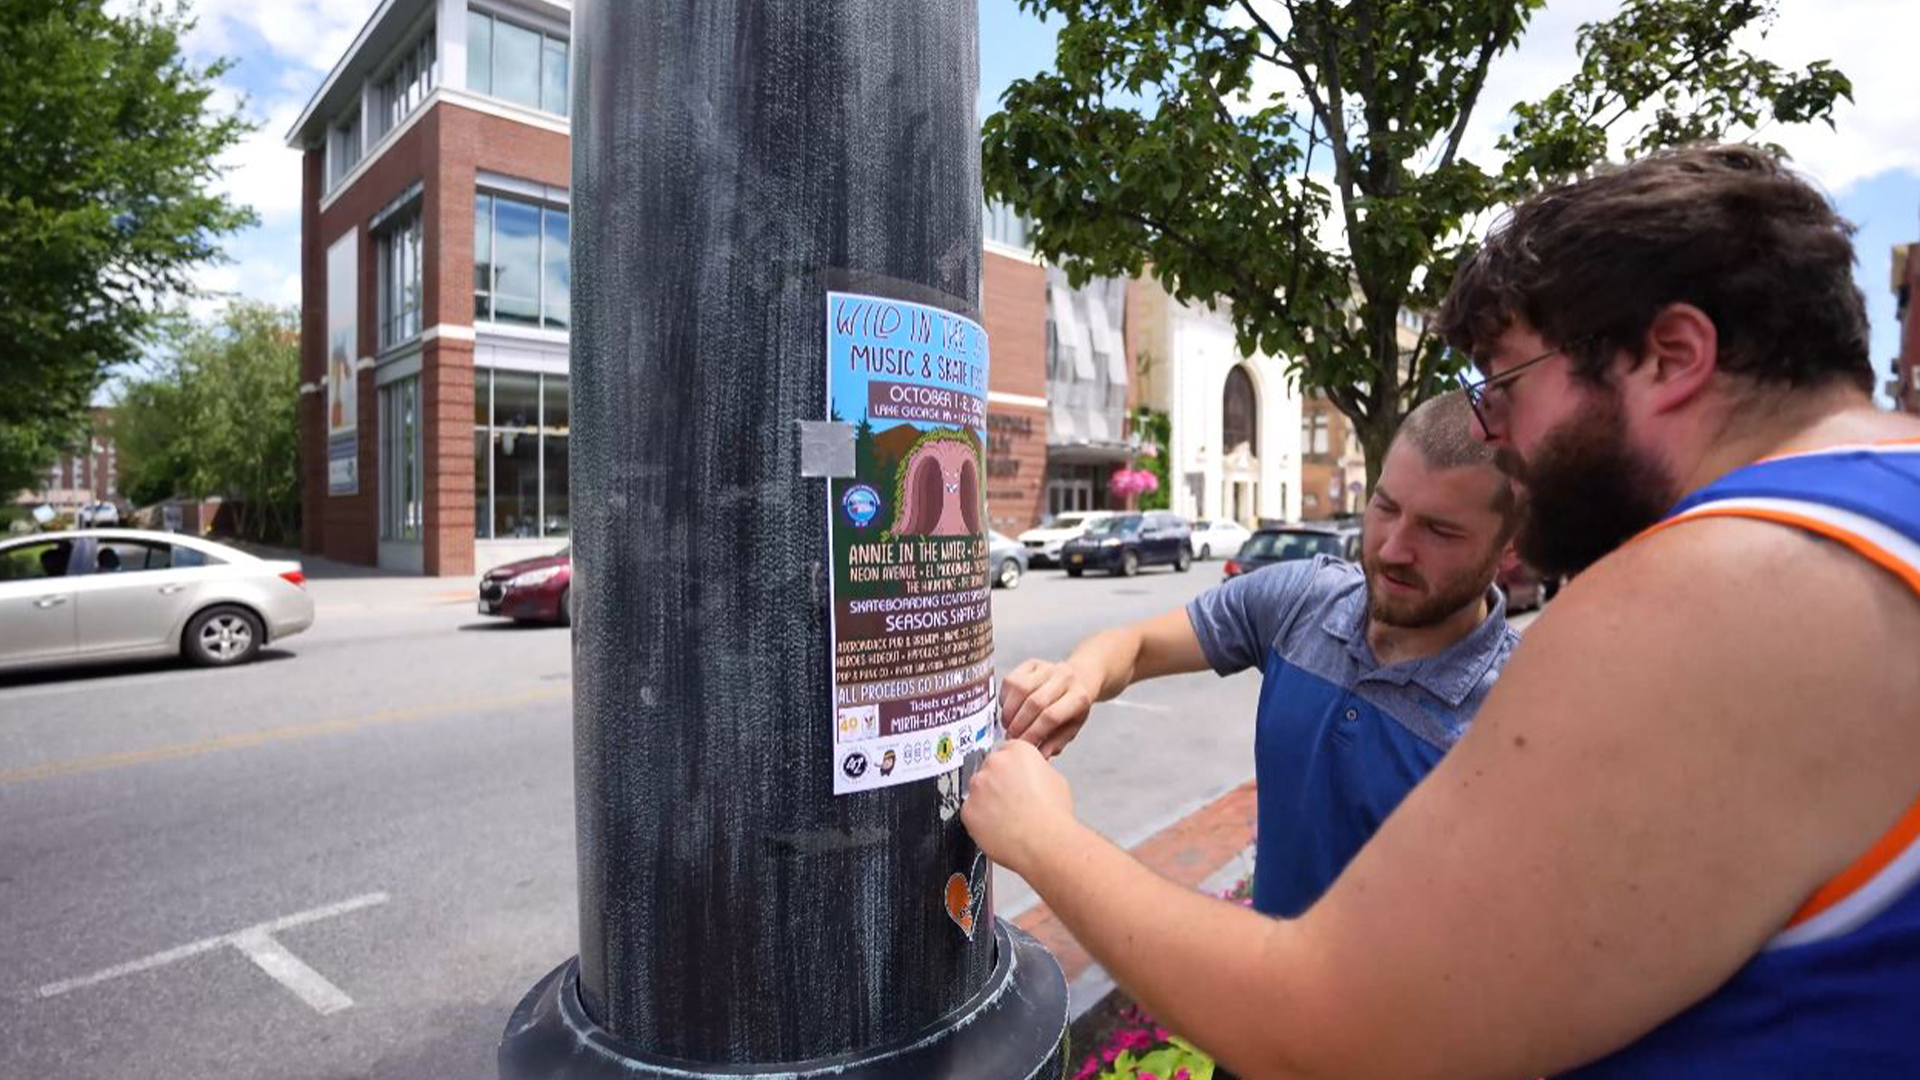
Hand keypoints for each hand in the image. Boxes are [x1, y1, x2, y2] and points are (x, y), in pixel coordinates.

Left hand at [961, 740, 1079, 876]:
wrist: (1044, 843)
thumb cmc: (1052, 816)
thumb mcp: (1055, 780)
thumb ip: (1036, 771)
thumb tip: (1030, 776)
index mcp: (1017, 751)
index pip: (1007, 751)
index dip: (1011, 768)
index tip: (1013, 778)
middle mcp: (994, 764)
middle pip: (990, 769)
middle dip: (998, 783)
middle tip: (1013, 800)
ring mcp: (978, 786)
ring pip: (978, 791)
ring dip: (988, 801)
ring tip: (1008, 817)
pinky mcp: (967, 810)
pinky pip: (971, 812)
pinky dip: (980, 820)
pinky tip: (999, 827)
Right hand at [1000, 658, 1095, 756]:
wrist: (1080, 678)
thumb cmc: (1074, 707)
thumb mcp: (1073, 727)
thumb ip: (1056, 742)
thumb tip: (1039, 756)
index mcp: (1079, 697)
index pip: (1051, 716)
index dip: (1033, 733)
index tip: (1022, 746)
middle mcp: (1064, 678)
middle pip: (1034, 702)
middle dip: (1019, 724)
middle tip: (1011, 737)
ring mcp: (1047, 667)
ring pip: (1020, 688)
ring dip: (1009, 712)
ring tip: (1008, 725)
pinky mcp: (1032, 662)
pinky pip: (1011, 679)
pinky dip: (1005, 698)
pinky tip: (1008, 710)